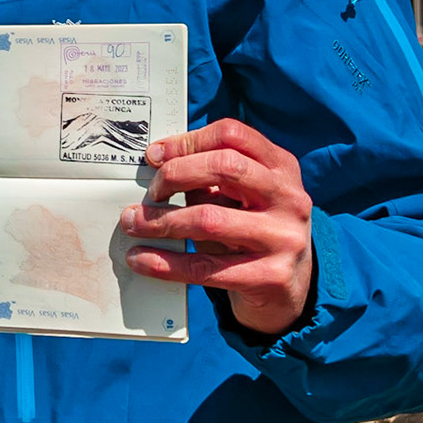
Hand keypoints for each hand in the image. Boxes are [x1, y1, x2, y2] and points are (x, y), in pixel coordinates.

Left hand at [120, 119, 313, 336]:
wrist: (290, 286)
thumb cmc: (253, 228)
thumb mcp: (242, 196)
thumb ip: (209, 177)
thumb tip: (156, 164)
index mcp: (281, 167)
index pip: (232, 135)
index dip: (187, 141)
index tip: (154, 156)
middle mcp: (288, 197)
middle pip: (225, 167)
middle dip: (175, 175)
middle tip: (150, 192)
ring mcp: (283, 237)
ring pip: (210, 219)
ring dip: (160, 221)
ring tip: (132, 224)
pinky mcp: (271, 276)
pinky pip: (205, 267)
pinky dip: (165, 263)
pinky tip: (140, 259)